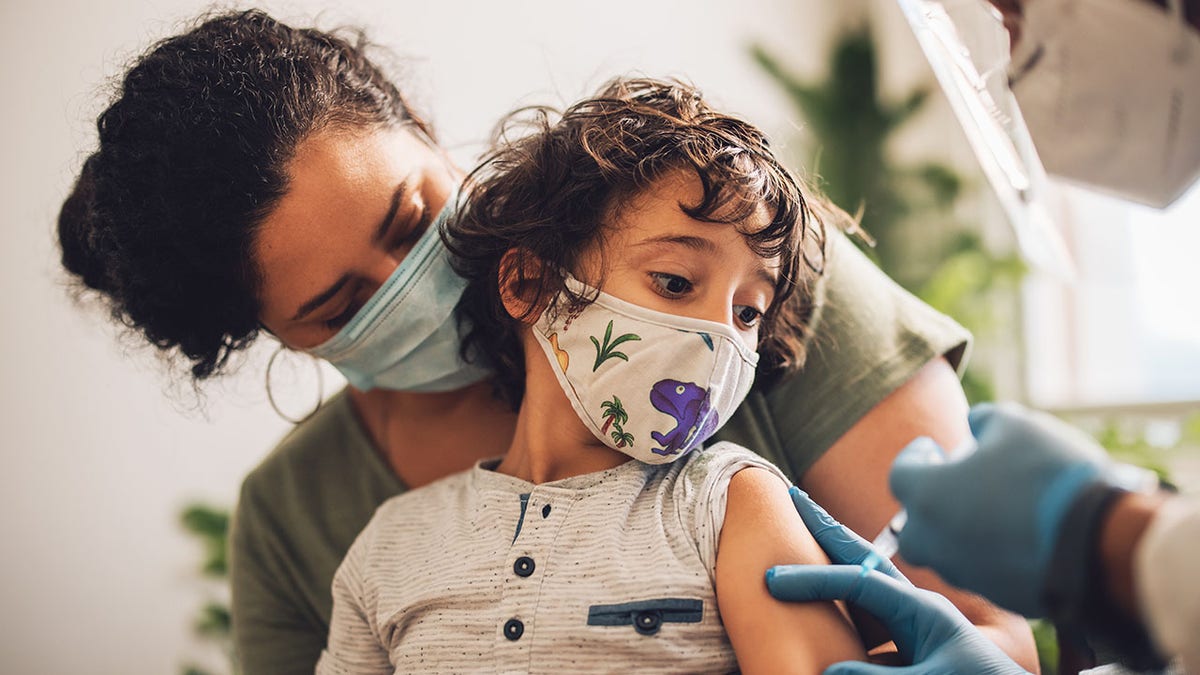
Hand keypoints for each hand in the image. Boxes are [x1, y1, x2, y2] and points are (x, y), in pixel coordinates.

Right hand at [767, 488, 1027, 673]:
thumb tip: (830, 670)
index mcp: (924, 612)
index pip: (858, 583)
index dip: (813, 579)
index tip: (772, 580)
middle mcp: (917, 610)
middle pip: (862, 558)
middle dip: (826, 528)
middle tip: (793, 494)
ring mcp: (915, 626)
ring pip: (866, 582)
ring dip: (835, 555)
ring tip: (806, 528)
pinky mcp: (914, 647)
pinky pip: (872, 615)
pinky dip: (846, 594)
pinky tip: (825, 590)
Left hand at [890, 402, 1110, 616]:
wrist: (1100, 543)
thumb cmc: (1049, 475)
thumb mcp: (1016, 426)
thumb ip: (984, 420)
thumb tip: (974, 423)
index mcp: (929, 496)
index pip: (900, 475)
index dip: (914, 456)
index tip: (931, 447)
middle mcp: (936, 542)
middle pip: (910, 527)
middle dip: (925, 504)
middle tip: (949, 483)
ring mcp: (966, 574)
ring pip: (943, 554)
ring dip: (954, 530)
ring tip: (986, 506)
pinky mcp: (998, 597)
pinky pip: (979, 573)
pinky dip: (985, 554)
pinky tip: (1013, 535)